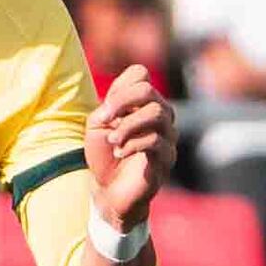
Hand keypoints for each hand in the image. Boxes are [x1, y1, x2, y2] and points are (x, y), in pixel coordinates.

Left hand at [85, 62, 168, 231]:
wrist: (109, 190)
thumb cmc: (105, 155)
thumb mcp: (97, 125)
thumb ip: (108, 107)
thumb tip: (119, 102)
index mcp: (142, 103)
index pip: (140, 75)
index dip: (119, 87)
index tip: (105, 110)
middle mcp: (160, 115)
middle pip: (148, 90)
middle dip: (121, 102)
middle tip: (105, 120)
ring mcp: (167, 136)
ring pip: (156, 113)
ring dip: (127, 125)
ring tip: (113, 141)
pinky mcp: (167, 158)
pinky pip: (156, 141)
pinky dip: (132, 144)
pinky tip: (120, 152)